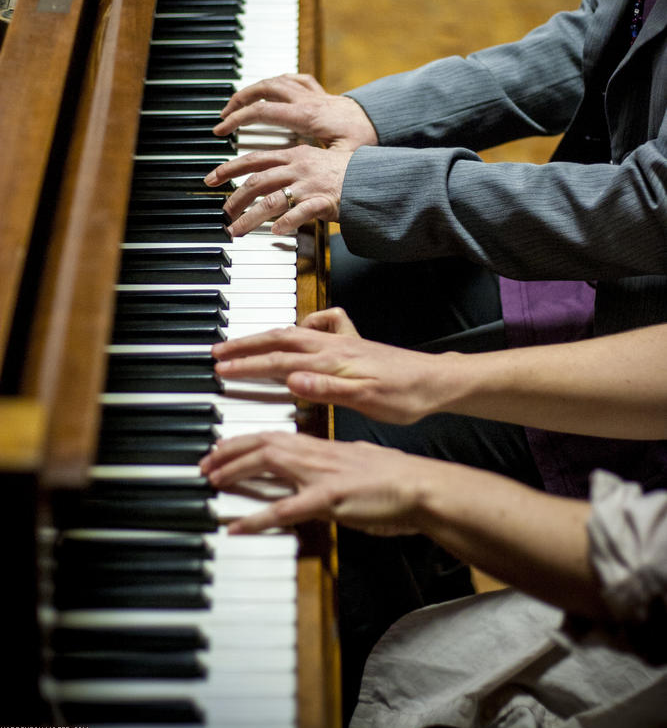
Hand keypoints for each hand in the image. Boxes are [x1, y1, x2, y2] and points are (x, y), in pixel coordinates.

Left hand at [199, 432, 426, 535]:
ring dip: (236, 472)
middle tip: (206, 464)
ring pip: (269, 464)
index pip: (275, 435)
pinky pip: (286, 509)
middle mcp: (318, 454)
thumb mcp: (358, 462)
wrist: (421, 486)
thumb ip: (334, 463)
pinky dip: (257, 518)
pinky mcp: (329, 499)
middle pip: (264, 443)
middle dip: (230, 452)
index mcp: (323, 447)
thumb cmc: (395, 478)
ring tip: (212, 482)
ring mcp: (322, 475)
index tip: (222, 447)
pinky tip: (237, 527)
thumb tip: (322, 468)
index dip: (245, 440)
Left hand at [204, 144, 350, 234]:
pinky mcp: (324, 201)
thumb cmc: (342, 172)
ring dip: (250, 218)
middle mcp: (298, 167)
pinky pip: (301, 212)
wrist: (372, 177)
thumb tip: (264, 180)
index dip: (228, 169)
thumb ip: (288, 167)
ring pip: (271, 200)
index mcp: (293, 155)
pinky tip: (276, 231)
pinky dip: (287, 221)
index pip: (253, 159)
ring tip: (238, 230)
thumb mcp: (312, 160)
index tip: (211, 178)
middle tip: (223, 214)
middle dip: (235, 199)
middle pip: (256, 182)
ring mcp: (310, 185)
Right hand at [211, 308, 448, 422]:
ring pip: (294, 332)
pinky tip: (301, 331)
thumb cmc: (405, 395)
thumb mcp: (366, 400)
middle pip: (279, 339)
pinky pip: (319, 327)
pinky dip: (303, 326)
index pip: (279, 361)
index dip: (248, 364)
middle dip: (245, 344)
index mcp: (332, 361)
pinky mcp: (353, 344)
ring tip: (243, 343)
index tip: (221, 368)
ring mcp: (343, 342)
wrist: (436, 382)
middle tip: (218, 350)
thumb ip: (327, 389)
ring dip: (265, 337)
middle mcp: (334, 345)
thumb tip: (292, 380)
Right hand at [213, 73, 377, 150]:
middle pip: (262, 89)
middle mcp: (306, 100)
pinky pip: (293, 79)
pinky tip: (268, 89)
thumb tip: (298, 178)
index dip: (237, 119)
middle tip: (222, 117)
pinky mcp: (319, 93)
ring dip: (252, 89)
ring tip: (237, 104)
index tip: (221, 130)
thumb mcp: (346, 157)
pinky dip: (277, 81)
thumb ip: (320, 166)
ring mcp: (312, 93)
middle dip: (238, 101)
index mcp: (307, 116)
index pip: (262, 111)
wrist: (384, 119)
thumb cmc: (366, 139)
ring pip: (274, 80)